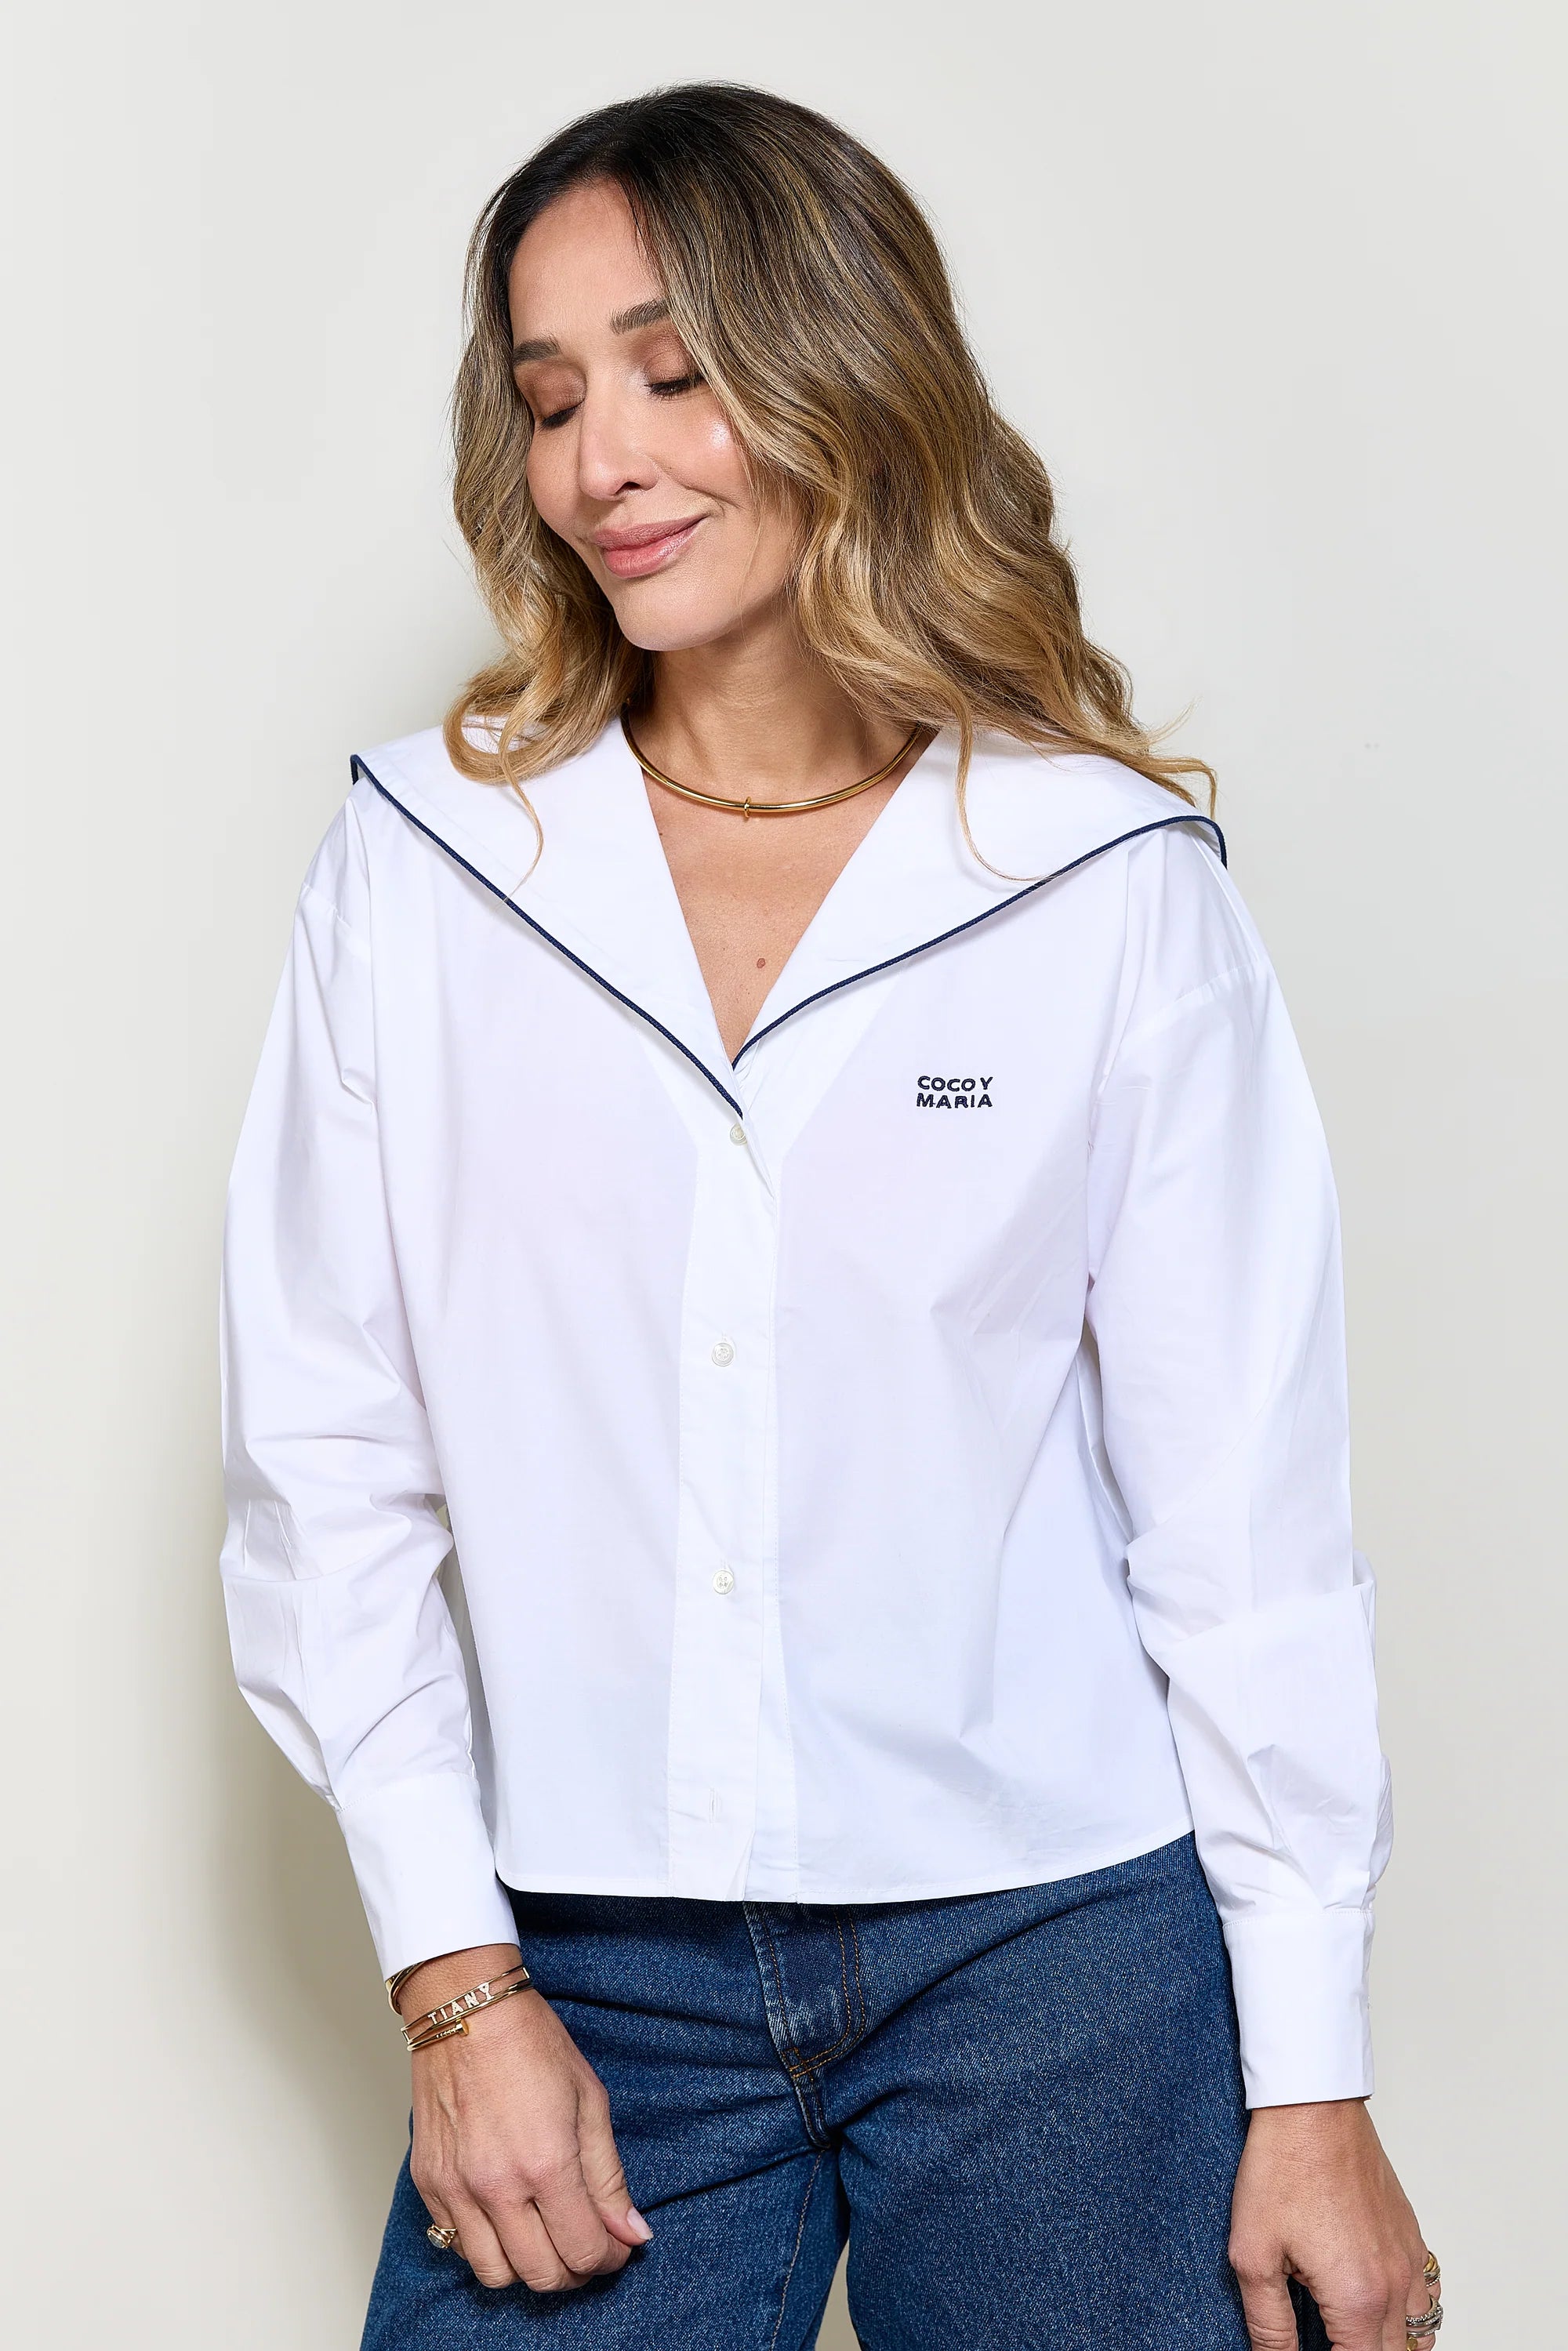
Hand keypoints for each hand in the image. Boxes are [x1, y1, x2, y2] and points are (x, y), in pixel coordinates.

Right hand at [399, 1943, 651, 2291]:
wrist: (466, 2009)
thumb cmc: (531, 2043)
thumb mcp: (590, 2101)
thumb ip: (609, 2177)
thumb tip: (632, 2233)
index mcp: (546, 2163)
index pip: (583, 2251)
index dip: (609, 2258)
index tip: (617, 2246)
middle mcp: (496, 2186)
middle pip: (541, 2275)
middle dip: (574, 2271)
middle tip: (587, 2246)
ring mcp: (456, 2188)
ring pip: (495, 2274)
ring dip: (527, 2267)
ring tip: (546, 2236)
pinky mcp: (429, 2183)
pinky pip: (456, 2244)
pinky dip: (486, 2245)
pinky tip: (506, 2215)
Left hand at [1230, 2099, 1435, 2349]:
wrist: (1311, 2107)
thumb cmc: (1282, 2169)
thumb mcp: (1253, 2255)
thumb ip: (1269, 2326)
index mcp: (1358, 2298)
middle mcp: (1395, 2284)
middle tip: (1324, 2340)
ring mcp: (1409, 2258)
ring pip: (1419, 2333)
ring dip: (1389, 2343)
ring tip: (1350, 2334)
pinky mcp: (1411, 2233)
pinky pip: (1429, 2293)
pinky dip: (1412, 2313)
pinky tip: (1379, 2305)